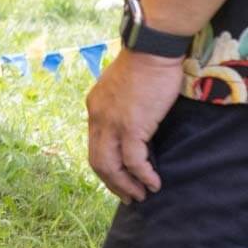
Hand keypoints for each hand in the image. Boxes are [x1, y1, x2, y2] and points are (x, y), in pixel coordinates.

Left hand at [86, 49, 183, 201]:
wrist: (150, 51)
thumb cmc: (142, 66)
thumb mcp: (121, 88)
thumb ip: (119, 106)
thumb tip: (130, 124)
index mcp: (93, 107)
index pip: (93, 145)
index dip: (105, 166)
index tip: (118, 179)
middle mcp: (96, 117)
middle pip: (97, 160)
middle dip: (112, 183)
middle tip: (128, 197)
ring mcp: (111, 123)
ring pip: (111, 165)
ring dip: (125, 185)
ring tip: (141, 195)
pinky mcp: (131, 126)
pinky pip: (133, 160)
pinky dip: (143, 175)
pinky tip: (153, 182)